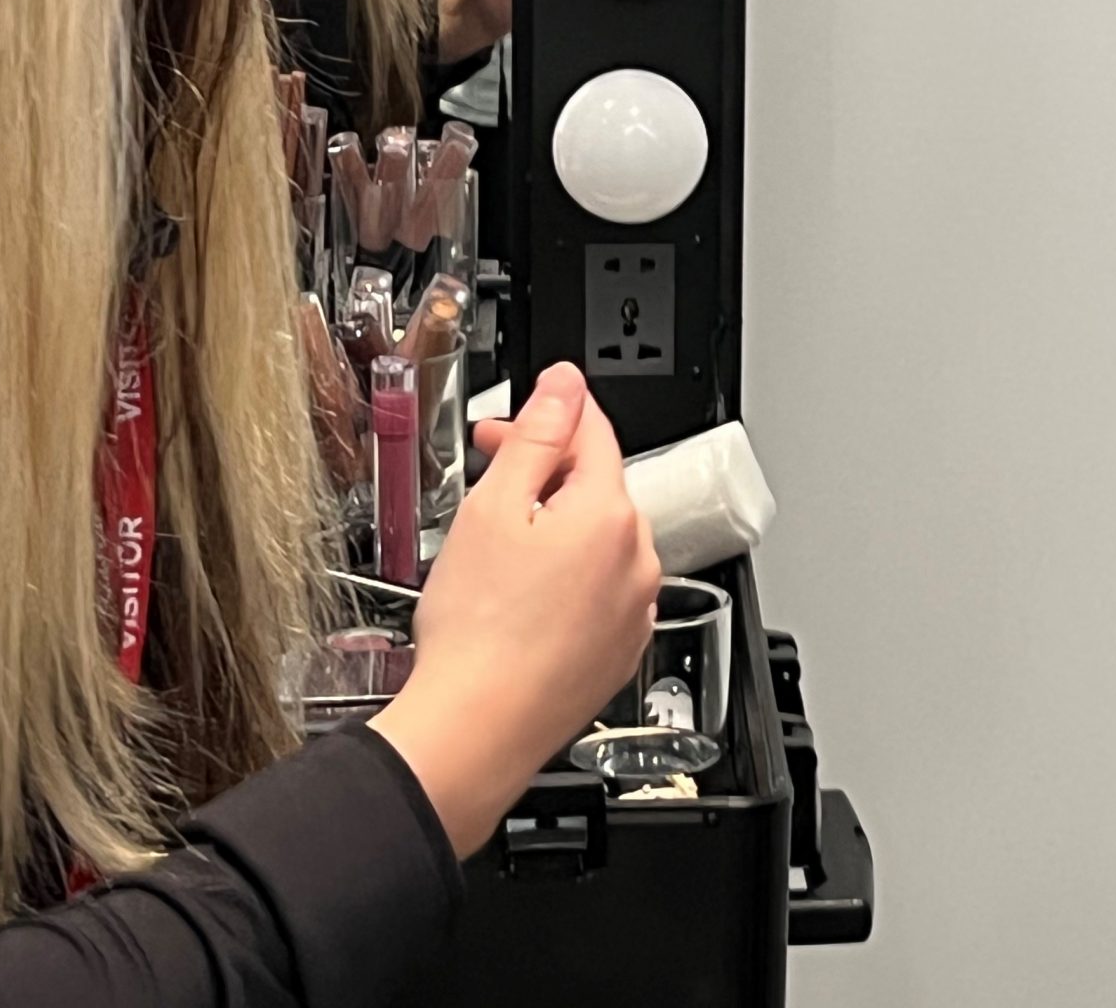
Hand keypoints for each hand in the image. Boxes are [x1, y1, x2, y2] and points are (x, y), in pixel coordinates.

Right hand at [368, 364, 659, 857]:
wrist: (477, 730)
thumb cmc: (478, 633)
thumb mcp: (493, 508)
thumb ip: (538, 436)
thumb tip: (567, 386)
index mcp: (611, 515)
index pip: (592, 433)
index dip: (545, 418)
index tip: (511, 424)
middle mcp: (638, 560)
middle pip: (595, 488)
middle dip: (544, 478)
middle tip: (487, 486)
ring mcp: (635, 610)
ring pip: (597, 543)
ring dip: (555, 532)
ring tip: (496, 556)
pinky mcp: (620, 651)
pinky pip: (599, 594)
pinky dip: (566, 584)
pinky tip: (520, 602)